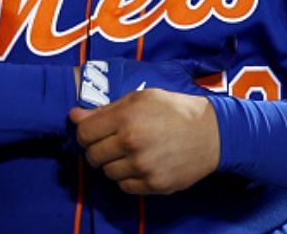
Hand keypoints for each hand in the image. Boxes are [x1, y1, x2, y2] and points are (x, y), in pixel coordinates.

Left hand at [69, 88, 219, 194]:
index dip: (85, 133)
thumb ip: (104, 109)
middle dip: (97, 149)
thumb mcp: (139, 99)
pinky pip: (125, 187)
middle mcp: (132, 144)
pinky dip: (127, 178)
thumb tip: (74, 117)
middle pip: (93, 156)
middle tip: (111, 143)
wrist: (212, 133)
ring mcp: (143, 167)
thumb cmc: (173, 110)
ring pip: (108, 173)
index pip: (84, 134)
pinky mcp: (155, 184)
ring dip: (113, 164)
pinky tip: (139, 165)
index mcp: (125, 118)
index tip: (94, 132)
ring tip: (129, 153)